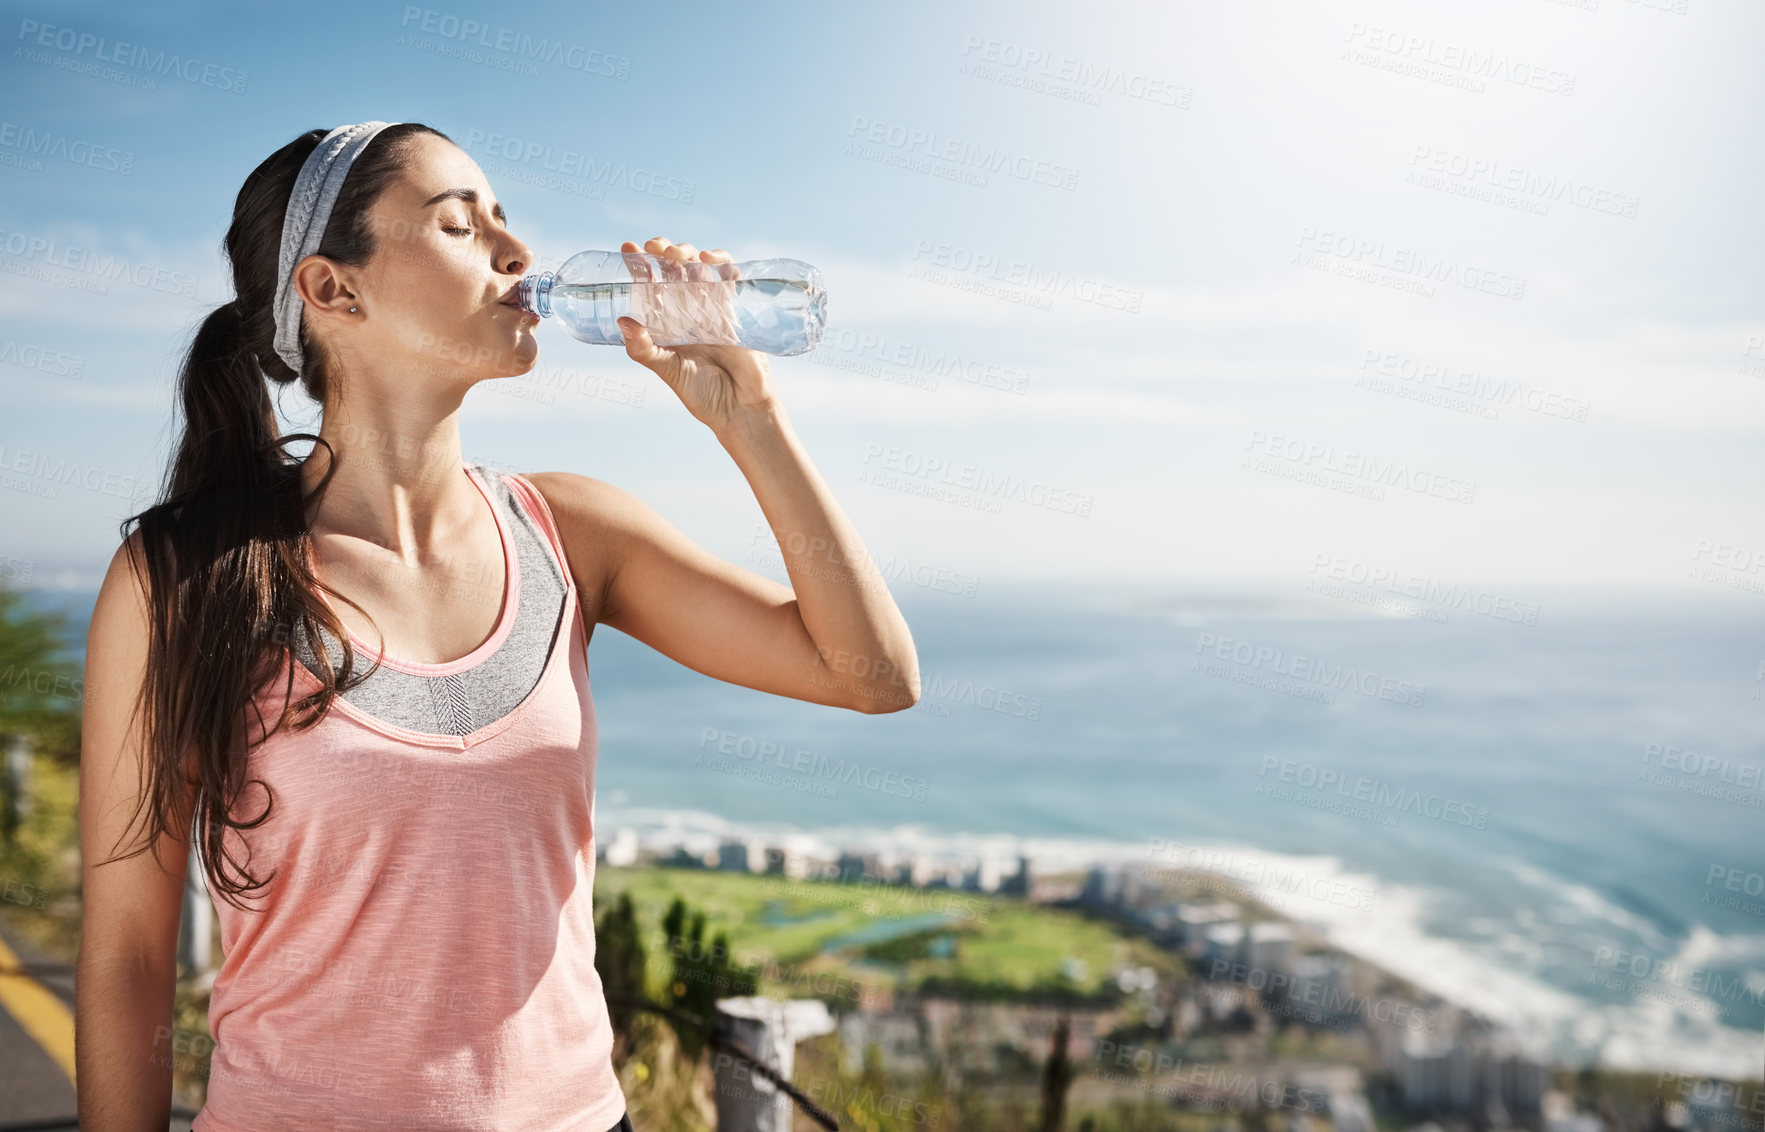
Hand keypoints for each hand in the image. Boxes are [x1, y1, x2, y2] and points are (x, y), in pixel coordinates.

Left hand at [615, 236, 778, 432]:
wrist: (740, 408)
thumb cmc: (703, 394)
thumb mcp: (668, 370)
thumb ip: (645, 349)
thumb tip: (624, 321)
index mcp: (667, 323)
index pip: (650, 286)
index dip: (639, 266)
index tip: (627, 248)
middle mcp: (687, 311)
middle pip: (674, 270)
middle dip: (662, 252)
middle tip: (652, 248)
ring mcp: (712, 307)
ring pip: (698, 267)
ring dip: (687, 253)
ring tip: (675, 254)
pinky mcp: (735, 308)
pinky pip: (729, 277)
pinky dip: (721, 262)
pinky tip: (708, 258)